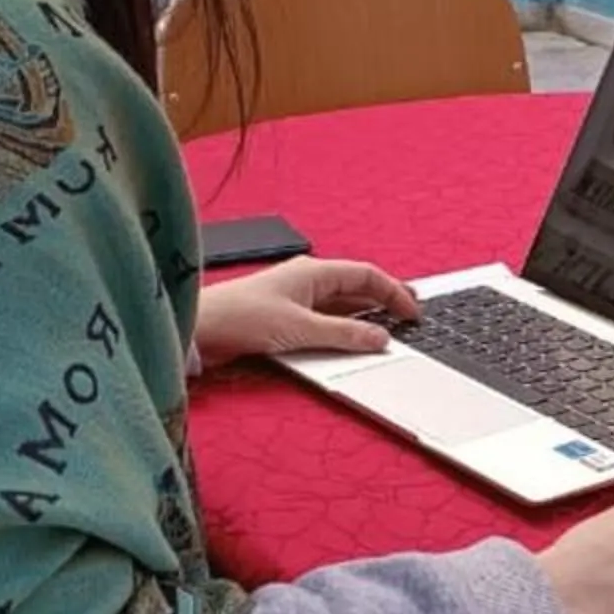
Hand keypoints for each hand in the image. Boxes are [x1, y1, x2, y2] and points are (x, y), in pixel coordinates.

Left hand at [195, 257, 419, 367]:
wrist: (200, 327)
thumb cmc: (242, 317)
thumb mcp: (301, 328)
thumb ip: (343, 335)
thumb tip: (380, 338)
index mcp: (315, 272)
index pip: (367, 276)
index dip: (394, 291)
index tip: (413, 312)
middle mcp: (307, 282)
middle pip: (356, 288)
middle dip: (384, 300)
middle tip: (410, 315)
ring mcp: (296, 300)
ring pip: (341, 306)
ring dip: (364, 317)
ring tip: (388, 329)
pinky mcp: (284, 320)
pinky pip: (324, 321)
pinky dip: (342, 330)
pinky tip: (351, 341)